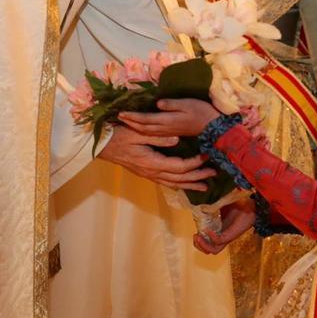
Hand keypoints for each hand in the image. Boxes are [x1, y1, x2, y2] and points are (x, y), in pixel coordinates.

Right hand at [98, 125, 215, 191]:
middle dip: (198, 176)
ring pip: (174, 183)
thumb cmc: (118, 136)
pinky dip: (179, 184)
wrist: (102, 146)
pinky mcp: (147, 174)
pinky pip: (167, 182)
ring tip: (206, 185)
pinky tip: (187, 184)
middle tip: (214, 172)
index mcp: (151, 162)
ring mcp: (149, 175)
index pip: (178, 166)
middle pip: (180, 178)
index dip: (194, 163)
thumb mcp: (137, 133)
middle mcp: (152, 172)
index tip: (206, 155)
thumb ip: (157, 137)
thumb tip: (177, 139)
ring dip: (191, 184)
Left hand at [120, 99, 221, 137]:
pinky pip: (152, 133)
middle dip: (130, 122)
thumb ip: (172, 105)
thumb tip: (157, 103)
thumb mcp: (187, 104)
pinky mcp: (170, 132)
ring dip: (134, 126)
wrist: (212, 127)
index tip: (121, 113)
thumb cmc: (201, 112)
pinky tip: (139, 127)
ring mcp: (167, 132)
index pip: (145, 119)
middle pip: (142, 127)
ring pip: (146, 131)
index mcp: (167, 121)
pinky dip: (142, 129)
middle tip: (118, 117)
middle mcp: (164, 128)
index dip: (133, 116)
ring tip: (125, 121)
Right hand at [194, 199, 255, 254]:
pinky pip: (220, 241)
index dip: (199, 242)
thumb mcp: (218, 205)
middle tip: (195, 237)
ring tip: (198, 237)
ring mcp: (228, 237)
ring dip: (204, 246)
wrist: (249, 203)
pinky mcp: (232, 234)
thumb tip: (197, 202)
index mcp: (219, 231)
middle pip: (210, 250)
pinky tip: (208, 230)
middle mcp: (223, 236)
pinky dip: (212, 238)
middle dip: (199, 246)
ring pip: (214, 250)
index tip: (195, 233)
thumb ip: (209, 207)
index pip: (208, 243)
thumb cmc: (236, 203)